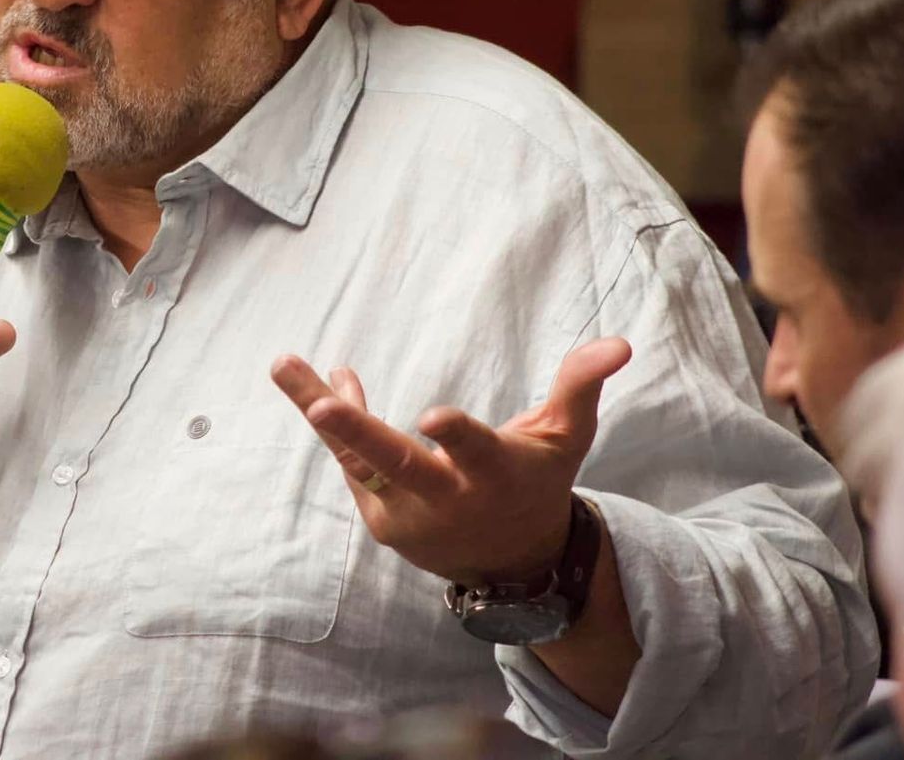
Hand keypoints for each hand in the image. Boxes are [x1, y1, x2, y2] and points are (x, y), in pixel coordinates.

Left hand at [271, 338, 630, 585]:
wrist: (510, 561)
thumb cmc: (536, 481)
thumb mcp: (565, 437)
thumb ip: (580, 386)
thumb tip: (619, 342)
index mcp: (493, 475)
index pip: (474, 453)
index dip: (456, 435)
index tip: (431, 416)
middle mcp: (446, 499)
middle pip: (395, 464)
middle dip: (356, 432)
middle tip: (318, 405)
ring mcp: (406, 514)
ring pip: (356, 458)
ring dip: (320, 410)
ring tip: (284, 363)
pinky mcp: (380, 518)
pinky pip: (353, 463)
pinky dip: (337, 424)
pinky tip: (321, 383)